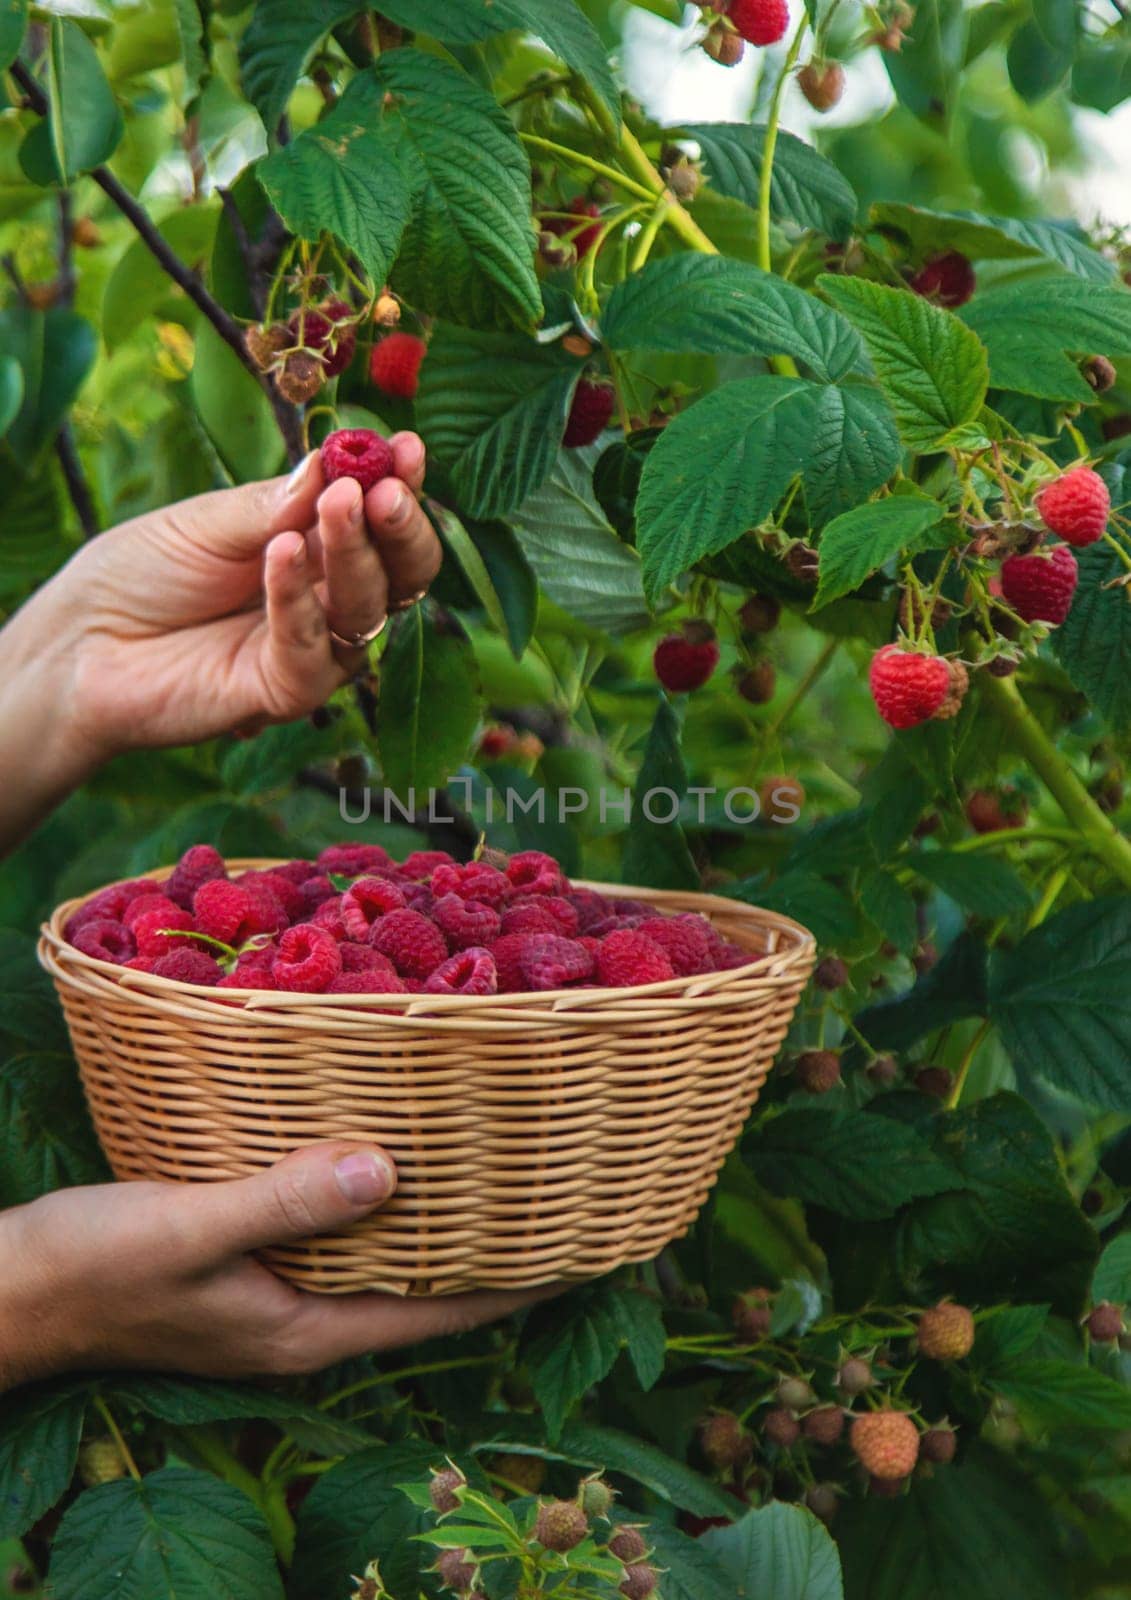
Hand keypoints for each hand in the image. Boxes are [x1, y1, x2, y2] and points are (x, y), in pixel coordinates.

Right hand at [0, 1144, 552, 1387]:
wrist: (11, 1289)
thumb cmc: (94, 1266)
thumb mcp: (189, 1227)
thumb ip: (282, 1201)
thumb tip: (385, 1171)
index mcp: (311, 1329)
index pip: (448, 1310)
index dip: (526, 1280)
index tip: (597, 1242)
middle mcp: (310, 1318)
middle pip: (432, 1285)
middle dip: (501, 1245)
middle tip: (571, 1188)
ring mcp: (282, 1291)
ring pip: (391, 1254)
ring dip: (446, 1216)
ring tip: (510, 1166)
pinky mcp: (255, 1260)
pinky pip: (344, 1229)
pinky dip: (383, 1197)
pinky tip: (398, 1154)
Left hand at [35, 433, 441, 760]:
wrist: (77, 645)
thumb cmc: (137, 577)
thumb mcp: (203, 523)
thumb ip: (270, 505)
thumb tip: (332, 464)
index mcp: (316, 550)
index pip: (378, 520)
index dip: (399, 485)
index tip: (408, 448)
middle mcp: (327, 602)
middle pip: (399, 573)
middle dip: (400, 529)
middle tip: (387, 490)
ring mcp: (311, 650)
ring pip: (367, 612)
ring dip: (357, 555)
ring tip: (339, 503)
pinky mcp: (283, 693)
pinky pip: (311, 652)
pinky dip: (299, 599)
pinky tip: (280, 553)